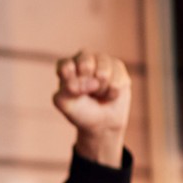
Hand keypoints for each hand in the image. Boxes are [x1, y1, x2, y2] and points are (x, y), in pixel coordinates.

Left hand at [52, 50, 130, 167]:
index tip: (73, 87)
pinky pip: (118, 69)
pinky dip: (115, 83)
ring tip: (101, 91)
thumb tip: (76, 80)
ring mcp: (101, 65)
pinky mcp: (118, 70)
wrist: (102, 126)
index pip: (65, 63)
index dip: (69, 72)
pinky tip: (111, 93)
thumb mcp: (65, 105)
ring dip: (103, 78)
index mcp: (67, 71)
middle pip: (84, 57)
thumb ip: (63, 91)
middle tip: (89, 88)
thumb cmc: (80, 114)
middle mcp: (83, 64)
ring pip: (103, 61)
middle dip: (88, 73)